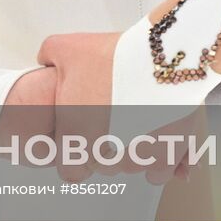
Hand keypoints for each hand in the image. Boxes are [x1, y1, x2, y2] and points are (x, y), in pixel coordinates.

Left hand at [36, 31, 200, 183]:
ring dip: (134, 151)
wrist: (162, 56)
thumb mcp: (65, 49)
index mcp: (78, 141)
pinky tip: (162, 145)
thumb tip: (46, 63)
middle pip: (104, 166)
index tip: (82, 138)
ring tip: (137, 123)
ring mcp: (144, 158)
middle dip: (105, 148)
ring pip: (136, 167)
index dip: (75, 154)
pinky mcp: (175, 151)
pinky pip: (167, 169)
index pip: (71, 170)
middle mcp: (109, 157)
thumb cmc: (113, 57)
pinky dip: (167, 161)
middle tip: (110, 119)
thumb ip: (48, 58)